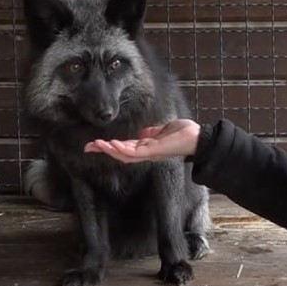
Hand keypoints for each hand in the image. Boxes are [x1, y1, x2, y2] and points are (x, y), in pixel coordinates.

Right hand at [83, 119, 200, 162]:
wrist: (198, 138)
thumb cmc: (184, 134)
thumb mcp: (164, 130)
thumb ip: (152, 133)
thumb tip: (143, 133)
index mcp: (147, 147)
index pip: (124, 148)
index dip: (110, 147)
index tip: (96, 143)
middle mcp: (146, 153)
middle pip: (120, 154)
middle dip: (104, 151)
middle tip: (88, 147)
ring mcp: (150, 153)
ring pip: (125, 155)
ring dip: (110, 150)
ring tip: (97, 145)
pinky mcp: (155, 151)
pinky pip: (136, 152)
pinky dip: (123, 149)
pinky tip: (113, 144)